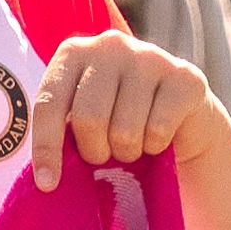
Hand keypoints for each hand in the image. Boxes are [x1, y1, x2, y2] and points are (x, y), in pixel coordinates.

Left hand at [27, 31, 216, 188]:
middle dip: (95, 151)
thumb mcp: (81, 120)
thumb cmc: (118, 119)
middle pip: (89, 119)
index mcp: (73, 52)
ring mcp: (150, 56)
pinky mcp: (185, 76)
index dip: (46, 148)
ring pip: (125, 130)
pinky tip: (159, 134)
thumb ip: (61, 134)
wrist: (182, 115)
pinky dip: (156, 146)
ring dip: (128, 151)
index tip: (47, 184)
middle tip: (105, 153)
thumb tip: (46, 180)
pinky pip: (158, 130)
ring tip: (133, 141)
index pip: (49, 103)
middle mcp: (110, 45)